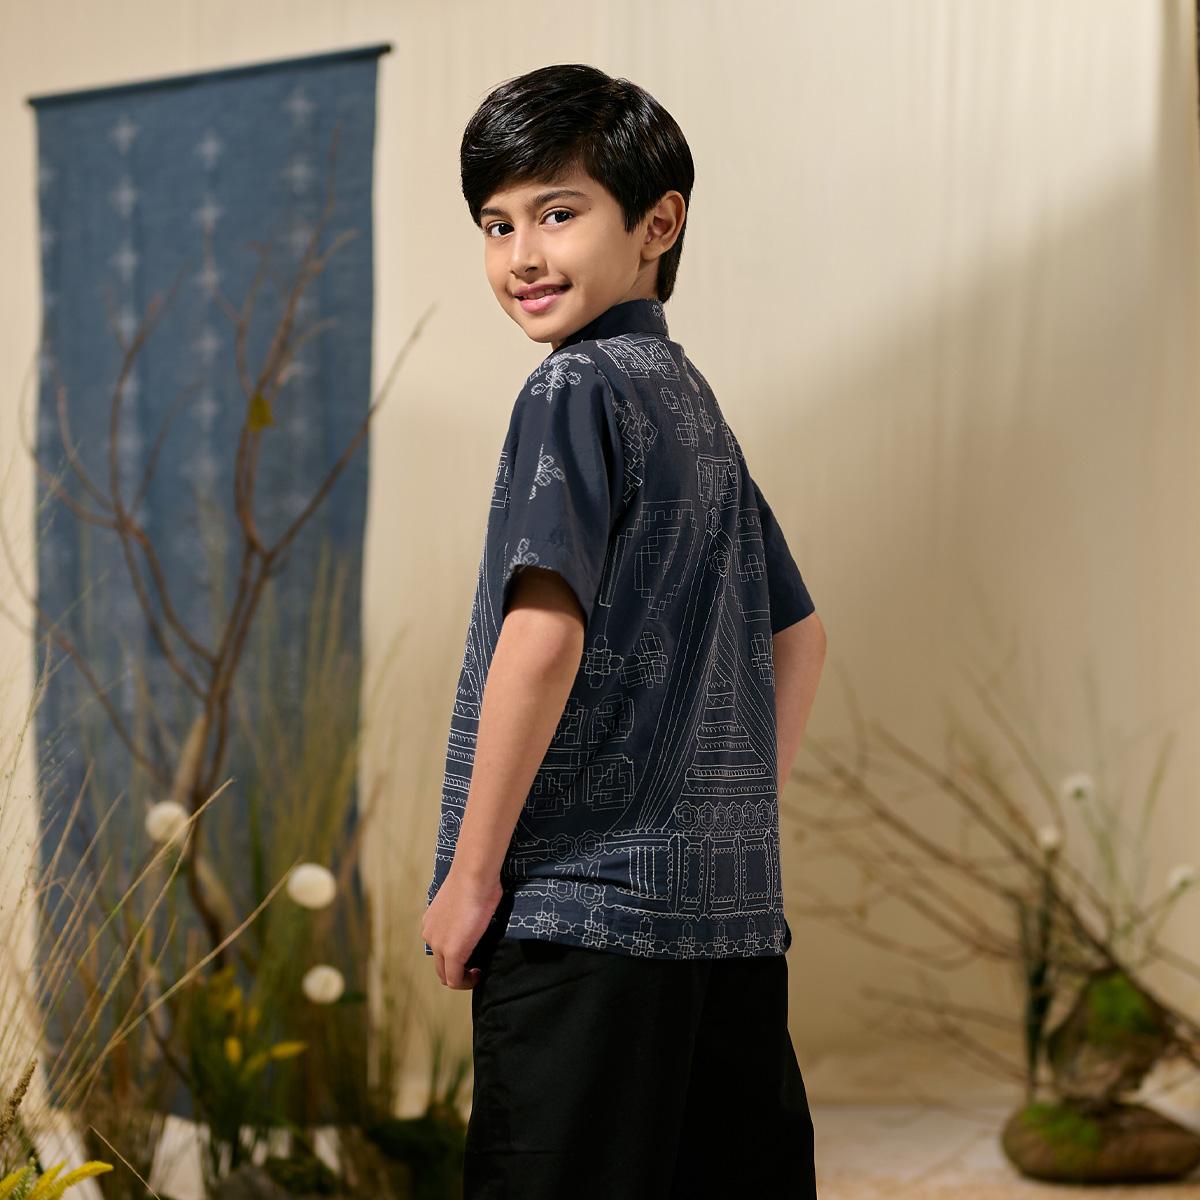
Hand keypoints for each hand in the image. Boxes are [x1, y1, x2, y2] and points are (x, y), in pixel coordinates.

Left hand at [421, 866, 503, 988]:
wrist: (474, 875)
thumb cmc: (476, 879)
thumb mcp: (465, 900)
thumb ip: (463, 915)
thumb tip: (475, 919)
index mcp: (432, 922)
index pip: (440, 948)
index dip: (456, 957)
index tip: (473, 953)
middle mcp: (430, 935)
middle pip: (440, 965)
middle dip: (457, 971)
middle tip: (476, 967)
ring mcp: (438, 945)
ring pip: (446, 974)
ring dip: (461, 976)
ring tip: (477, 971)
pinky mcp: (452, 953)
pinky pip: (455, 979)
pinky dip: (466, 982)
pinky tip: (478, 974)